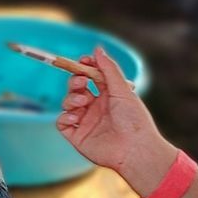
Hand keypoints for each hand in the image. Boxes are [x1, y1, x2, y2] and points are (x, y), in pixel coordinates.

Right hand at [57, 47, 174, 195]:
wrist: (135, 149)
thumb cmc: (134, 119)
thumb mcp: (122, 89)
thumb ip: (108, 69)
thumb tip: (97, 49)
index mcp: (108, 96)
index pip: (91, 77)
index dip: (84, 67)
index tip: (83, 60)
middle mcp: (96, 108)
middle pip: (76, 88)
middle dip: (75, 81)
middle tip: (81, 82)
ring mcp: (85, 122)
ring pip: (67, 103)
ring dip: (71, 98)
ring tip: (83, 101)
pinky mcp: (77, 136)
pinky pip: (62, 122)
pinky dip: (65, 116)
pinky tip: (75, 116)